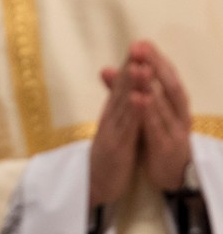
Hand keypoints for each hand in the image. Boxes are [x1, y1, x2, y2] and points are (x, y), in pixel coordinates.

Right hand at [90, 54, 141, 208]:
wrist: (93, 187)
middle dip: (130, 67)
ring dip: (132, 85)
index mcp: (112, 115)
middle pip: (121, 90)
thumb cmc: (107, 160)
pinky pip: (127, 128)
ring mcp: (112, 132)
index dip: (130, 66)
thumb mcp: (113, 132)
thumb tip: (123, 93)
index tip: (139, 46)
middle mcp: (110, 118)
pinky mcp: (116, 147)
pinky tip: (139, 98)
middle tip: (137, 46)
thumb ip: (117, 112)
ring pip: (124, 105)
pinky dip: (134, 112)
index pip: (121, 86)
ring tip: (139, 66)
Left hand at [126, 40, 192, 191]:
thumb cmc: (156, 138)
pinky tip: (141, 100)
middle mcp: (179, 114)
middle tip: (140, 49)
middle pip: (169, 85)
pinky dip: (149, 114)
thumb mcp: (141, 113)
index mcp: (174, 103)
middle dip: (154, 66)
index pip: (165, 76)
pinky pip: (157, 129)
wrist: (169, 175)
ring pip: (164, 105)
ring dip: (150, 86)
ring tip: (138, 69)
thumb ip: (125, 92)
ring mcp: (175, 130)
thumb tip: (107, 68)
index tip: (140, 42)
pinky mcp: (167, 147)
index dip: (153, 59)